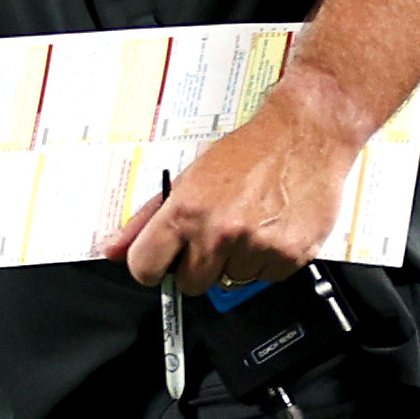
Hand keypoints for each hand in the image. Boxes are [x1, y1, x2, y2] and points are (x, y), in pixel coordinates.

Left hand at [110, 72, 371, 292]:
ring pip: (229, 283)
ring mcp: (255, 247)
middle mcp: (219, 232)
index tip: (163, 261)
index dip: (153, 267)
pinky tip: (270, 229)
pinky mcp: (288, 256)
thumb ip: (148, 219)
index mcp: (187, 210)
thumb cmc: (250, 151)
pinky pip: (264, 279)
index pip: (145, 267)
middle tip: (215, 235)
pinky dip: (266, 261)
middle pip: (190, 284)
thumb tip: (113, 249)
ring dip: (235, 262)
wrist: (306, 134)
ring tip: (248, 225)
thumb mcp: (190, 177)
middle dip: (198, 265)